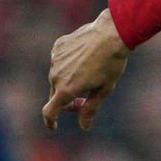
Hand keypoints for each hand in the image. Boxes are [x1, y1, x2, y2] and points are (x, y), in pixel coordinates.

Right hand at [43, 8, 129, 129]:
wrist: (111, 34)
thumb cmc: (111, 64)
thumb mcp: (104, 89)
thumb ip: (90, 108)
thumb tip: (83, 126)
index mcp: (66, 89)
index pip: (50, 111)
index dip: (50, 121)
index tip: (53, 125)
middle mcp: (56, 75)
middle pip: (56, 94)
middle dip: (67, 100)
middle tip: (84, 99)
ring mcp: (55, 60)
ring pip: (58, 76)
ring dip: (68, 80)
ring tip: (91, 71)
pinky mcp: (57, 47)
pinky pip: (59, 60)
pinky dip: (68, 64)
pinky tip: (85, 56)